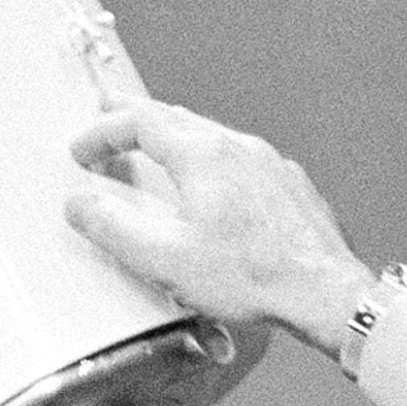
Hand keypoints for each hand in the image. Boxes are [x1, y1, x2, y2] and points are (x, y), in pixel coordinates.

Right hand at [67, 98, 376, 356]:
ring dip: (176, 135)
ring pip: (213, 135)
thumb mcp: (165, 258)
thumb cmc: (255, 278)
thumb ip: (114, 228)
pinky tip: (214, 180)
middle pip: (177, 117)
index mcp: (205, 156)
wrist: (326, 294)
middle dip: (136, 116)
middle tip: (110, 111)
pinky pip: (243, 158)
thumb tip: (81, 204)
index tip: (82, 150)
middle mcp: (241, 149)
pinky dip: (213, 158)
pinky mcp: (291, 187)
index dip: (102, 131)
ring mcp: (271, 165)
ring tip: (156, 142)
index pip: (140, 121)